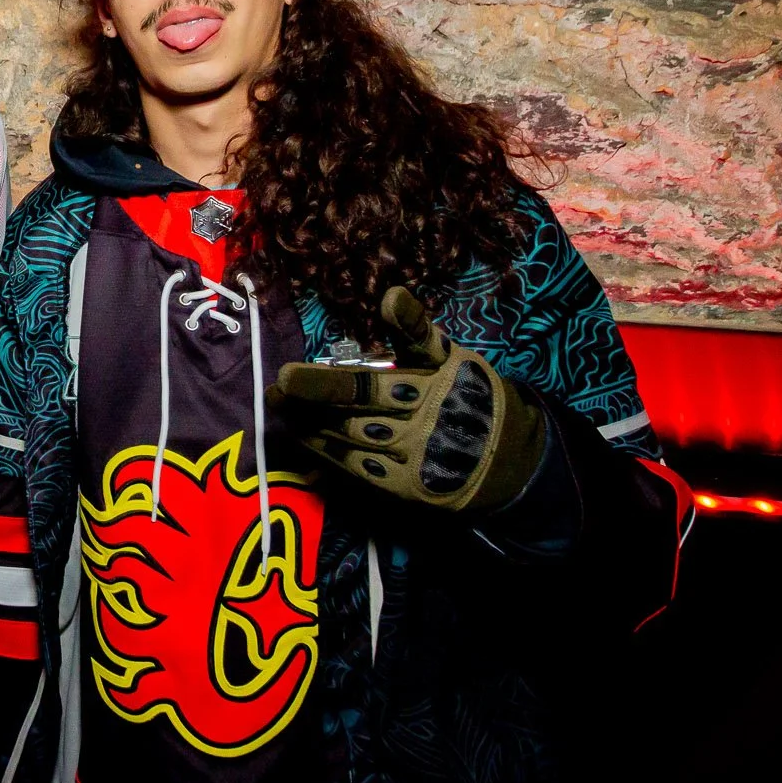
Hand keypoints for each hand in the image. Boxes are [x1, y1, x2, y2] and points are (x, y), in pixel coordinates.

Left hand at [267, 286, 545, 513]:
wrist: (503, 460)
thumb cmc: (465, 394)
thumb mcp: (449, 357)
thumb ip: (415, 331)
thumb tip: (390, 295)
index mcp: (434, 379)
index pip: (388, 365)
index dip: (357, 356)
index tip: (320, 351)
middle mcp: (423, 417)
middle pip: (359, 403)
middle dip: (316, 393)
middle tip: (278, 384)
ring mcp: (412, 455)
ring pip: (351, 437)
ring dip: (310, 422)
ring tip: (278, 406)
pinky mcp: (402, 487)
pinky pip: (356, 467)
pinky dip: (325, 451)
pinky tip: (301, 435)